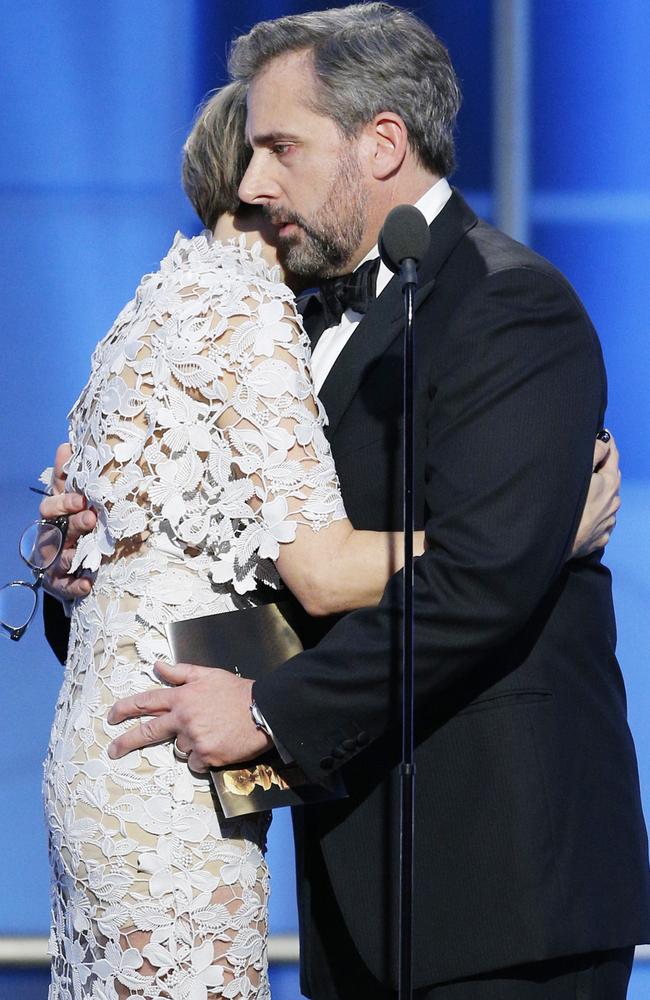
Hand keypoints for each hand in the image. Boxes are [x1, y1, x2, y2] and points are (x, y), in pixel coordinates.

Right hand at [38, 443, 96, 600]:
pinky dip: (76, 586)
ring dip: (73, 553)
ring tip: (90, 551)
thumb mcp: (69, 499)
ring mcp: (53, 563)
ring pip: (59, 558)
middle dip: (73, 524)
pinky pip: (66, 587)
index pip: (50, 508)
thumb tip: (66, 444)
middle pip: (55, 532)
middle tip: (91, 518)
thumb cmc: (71, 524)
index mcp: (53, 518)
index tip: (82, 498)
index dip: (63, 502)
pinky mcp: (61, 585)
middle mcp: (50, 540)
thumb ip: (69, 477)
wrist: (72, 562)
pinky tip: (88, 584)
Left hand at [106, 661, 272, 771]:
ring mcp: (194, 738)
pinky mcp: (207, 755)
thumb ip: (181, 671)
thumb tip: (157, 665)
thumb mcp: (208, 674)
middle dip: (125, 741)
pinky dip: (203, 758)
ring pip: (178, 748)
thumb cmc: (237, 691)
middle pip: (148, 731)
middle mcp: (183, 718)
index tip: (112, 717)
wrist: (264, 711)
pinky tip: (218, 746)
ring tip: (211, 732)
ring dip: (188, 744)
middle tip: (112, 750)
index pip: (146, 701)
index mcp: (182, 696)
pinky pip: (195, 763)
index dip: (125, 709)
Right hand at [571, 432, 620, 558]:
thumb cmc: (564, 505)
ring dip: (600, 492)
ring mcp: (608, 522)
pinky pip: (601, 521)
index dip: (608, 442)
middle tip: (592, 460)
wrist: (554, 541)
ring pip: (607, 501)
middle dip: (604, 467)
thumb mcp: (578, 473)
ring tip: (586, 490)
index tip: (604, 434)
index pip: (613, 456)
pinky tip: (585, 513)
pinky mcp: (600, 537)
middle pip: (612, 478)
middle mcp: (614, 502)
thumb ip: (593, 453)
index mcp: (610, 484)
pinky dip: (596, 513)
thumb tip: (604, 441)